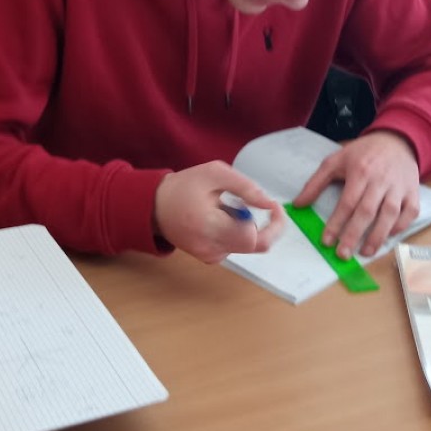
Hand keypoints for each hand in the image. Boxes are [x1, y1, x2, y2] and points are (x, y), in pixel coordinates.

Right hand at [153, 161, 285, 263]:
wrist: (155, 207)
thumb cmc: (184, 187)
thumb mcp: (214, 173)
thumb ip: (245, 187)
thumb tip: (269, 203)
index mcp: (209, 226)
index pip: (253, 238)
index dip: (273, 225)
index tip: (275, 206)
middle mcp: (211, 248)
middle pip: (255, 245)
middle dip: (267, 226)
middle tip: (268, 206)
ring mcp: (210, 256)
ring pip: (246, 245)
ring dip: (247, 225)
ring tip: (225, 207)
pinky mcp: (210, 258)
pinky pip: (235, 246)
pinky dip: (236, 231)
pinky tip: (219, 217)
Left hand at [293, 130, 419, 259]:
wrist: (396, 141)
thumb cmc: (363, 153)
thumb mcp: (335, 160)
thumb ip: (315, 183)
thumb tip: (298, 204)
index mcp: (360, 171)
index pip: (347, 202)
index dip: (336, 223)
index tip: (326, 240)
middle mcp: (380, 180)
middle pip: (367, 211)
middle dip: (354, 234)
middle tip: (342, 253)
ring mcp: (399, 187)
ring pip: (390, 214)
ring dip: (378, 236)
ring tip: (365, 252)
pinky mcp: (413, 192)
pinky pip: (410, 212)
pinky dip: (401, 226)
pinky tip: (388, 237)